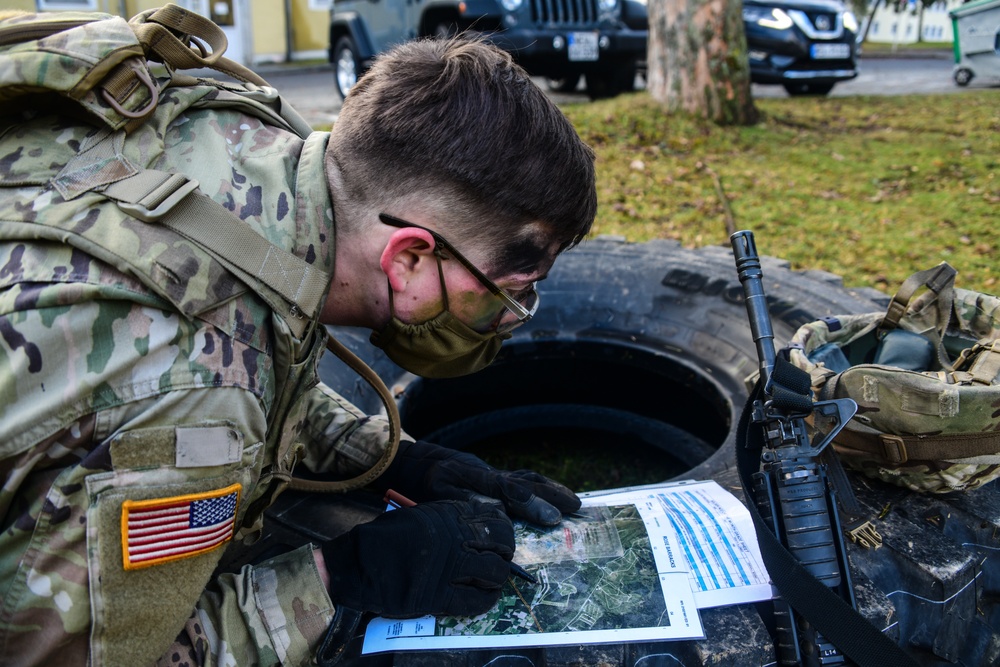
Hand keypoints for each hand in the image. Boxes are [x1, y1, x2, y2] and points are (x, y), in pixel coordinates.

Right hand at [321, 499, 513, 617]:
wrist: (358, 563)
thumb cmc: (386, 537)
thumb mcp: (421, 516)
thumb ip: (450, 521)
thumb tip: (479, 531)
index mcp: (449, 515)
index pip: (496, 520)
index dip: (504, 531)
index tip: (502, 540)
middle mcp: (455, 538)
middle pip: (502, 545)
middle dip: (505, 555)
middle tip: (499, 561)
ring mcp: (449, 568)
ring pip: (494, 574)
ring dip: (496, 579)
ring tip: (490, 581)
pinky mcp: (439, 596)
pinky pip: (477, 602)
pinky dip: (484, 601)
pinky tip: (482, 597)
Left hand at [373, 440, 581, 525]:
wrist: (411, 459)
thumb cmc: (421, 480)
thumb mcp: (435, 492)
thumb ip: (464, 501)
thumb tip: (495, 512)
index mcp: (475, 480)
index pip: (509, 492)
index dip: (532, 505)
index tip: (552, 518)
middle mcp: (488, 474)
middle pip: (525, 482)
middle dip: (553, 495)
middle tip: (577, 507)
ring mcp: (490, 473)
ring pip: (525, 478)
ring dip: (550, 489)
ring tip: (572, 501)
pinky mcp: (489, 475)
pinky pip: (518, 480)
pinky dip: (537, 487)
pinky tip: (547, 495)